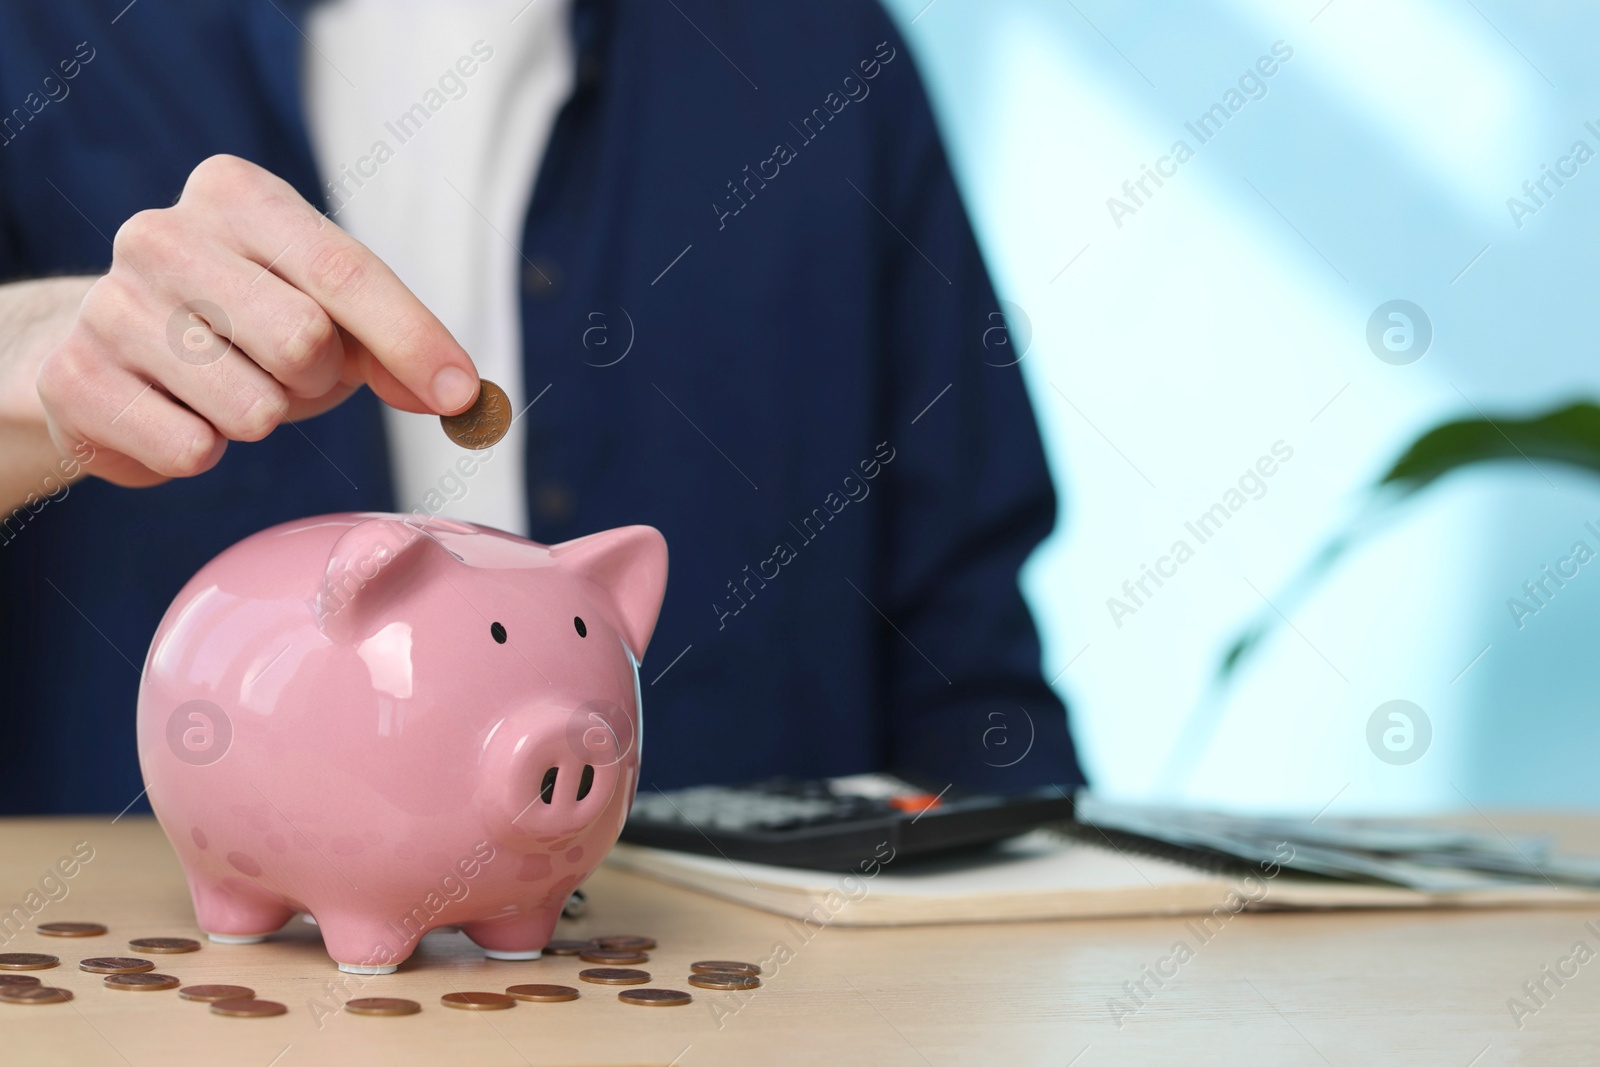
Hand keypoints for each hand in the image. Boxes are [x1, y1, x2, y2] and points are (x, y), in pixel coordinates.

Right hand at [34, 153, 478, 488]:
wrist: (108, 358)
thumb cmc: (242, 328)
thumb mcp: (331, 318)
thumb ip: (399, 346)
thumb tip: (459, 395)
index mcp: (236, 195)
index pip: (346, 270)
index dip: (414, 339)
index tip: (461, 392)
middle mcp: (163, 235)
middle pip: (303, 339)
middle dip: (318, 379)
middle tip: (289, 372)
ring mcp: (110, 304)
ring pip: (252, 408)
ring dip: (261, 419)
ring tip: (228, 389)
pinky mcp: (75, 379)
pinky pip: (192, 450)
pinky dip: (204, 451)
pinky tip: (178, 415)